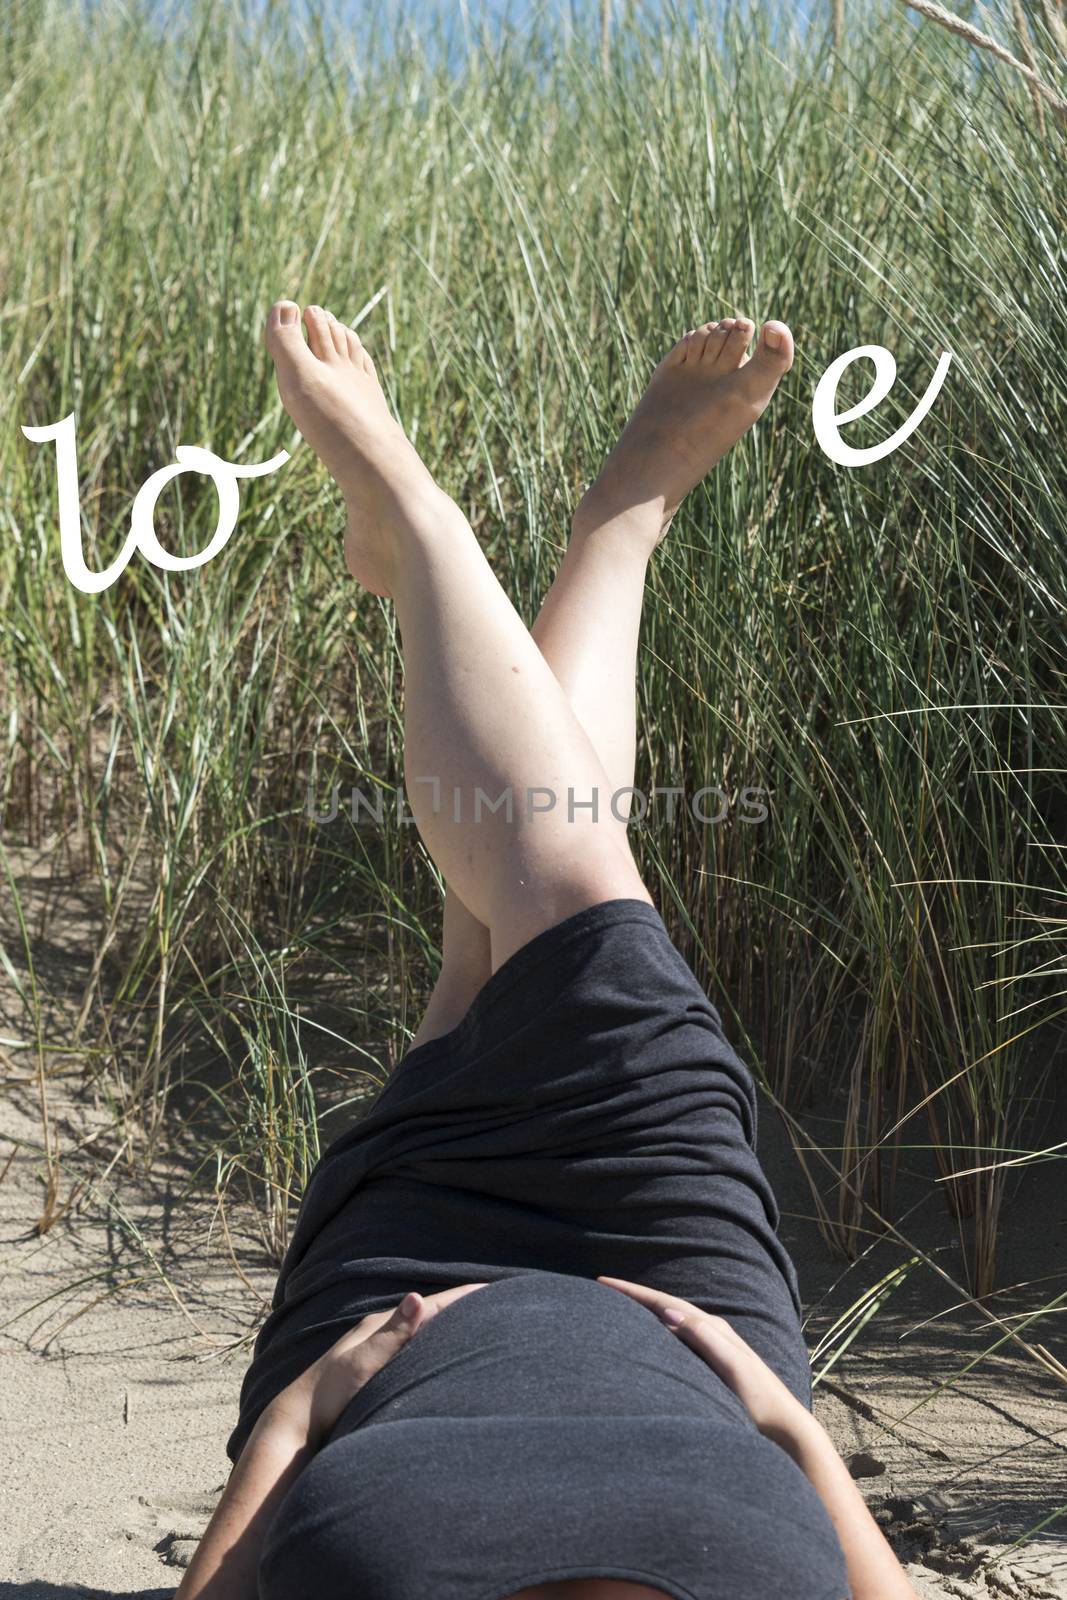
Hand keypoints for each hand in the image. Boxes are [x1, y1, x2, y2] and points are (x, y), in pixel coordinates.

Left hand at [264, 1281, 488, 1447]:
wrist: (296, 1425)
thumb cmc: (326, 1396)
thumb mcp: (360, 1364)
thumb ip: (391, 1335)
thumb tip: (417, 1298)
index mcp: (379, 1325)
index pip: (431, 1305)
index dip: (464, 1297)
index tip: (494, 1288)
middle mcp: (381, 1333)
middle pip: (431, 1313)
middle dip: (463, 1306)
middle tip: (498, 1302)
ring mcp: (379, 1351)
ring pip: (423, 1331)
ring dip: (450, 1325)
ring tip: (480, 1322)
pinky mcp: (377, 1370)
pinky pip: (416, 1349)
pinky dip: (435, 1344)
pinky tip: (443, 1354)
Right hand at [597, 1274, 816, 1452]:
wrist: (785, 1429)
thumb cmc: (759, 1400)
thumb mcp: (732, 1366)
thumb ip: (704, 1337)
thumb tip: (668, 1310)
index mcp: (713, 1328)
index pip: (665, 1302)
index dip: (634, 1292)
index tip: (604, 1281)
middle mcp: (712, 1332)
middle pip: (665, 1305)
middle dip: (635, 1296)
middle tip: (603, 1287)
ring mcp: (713, 1348)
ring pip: (671, 1321)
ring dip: (646, 1311)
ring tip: (619, 1307)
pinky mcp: (713, 1367)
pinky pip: (678, 1339)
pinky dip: (659, 1331)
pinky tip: (651, 1339)